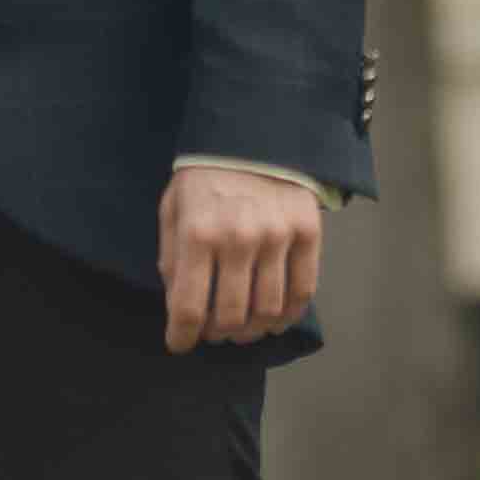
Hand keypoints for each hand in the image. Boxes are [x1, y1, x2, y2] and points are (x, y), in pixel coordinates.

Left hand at [158, 164, 321, 354]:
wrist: (252, 134)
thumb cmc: (205, 176)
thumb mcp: (173, 210)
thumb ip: (172, 259)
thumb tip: (178, 306)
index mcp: (197, 233)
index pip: (188, 306)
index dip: (182, 336)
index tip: (180, 344)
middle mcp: (238, 238)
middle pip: (229, 316)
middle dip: (217, 335)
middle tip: (213, 334)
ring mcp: (277, 237)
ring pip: (267, 310)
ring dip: (252, 330)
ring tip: (242, 329)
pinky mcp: (307, 233)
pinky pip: (303, 291)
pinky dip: (288, 315)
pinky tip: (274, 319)